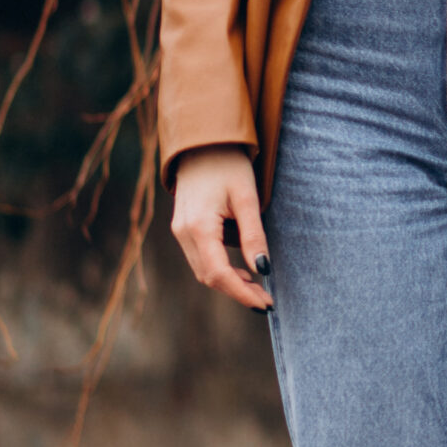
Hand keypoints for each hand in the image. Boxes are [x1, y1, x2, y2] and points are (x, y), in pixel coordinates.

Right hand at [171, 145, 272, 311]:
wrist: (203, 142)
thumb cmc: (228, 165)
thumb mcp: (247, 198)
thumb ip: (253, 235)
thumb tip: (263, 270)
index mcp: (198, 227)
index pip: (219, 274)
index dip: (242, 293)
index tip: (266, 304)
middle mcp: (183, 233)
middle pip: (208, 276)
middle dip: (238, 291)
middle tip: (266, 300)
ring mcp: (180, 230)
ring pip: (203, 270)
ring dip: (229, 282)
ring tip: (258, 288)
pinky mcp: (183, 227)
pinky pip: (200, 257)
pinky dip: (220, 268)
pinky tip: (242, 270)